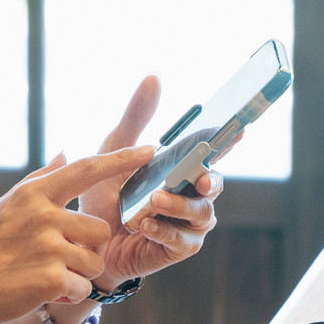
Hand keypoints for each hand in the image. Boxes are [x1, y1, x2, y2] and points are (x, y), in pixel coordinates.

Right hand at [0, 145, 155, 323]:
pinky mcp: (50, 279)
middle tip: (54, 259)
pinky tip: (39, 291)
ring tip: (43, 275)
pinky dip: (67, 295)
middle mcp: (43, 215)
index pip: (87, 169)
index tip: (151, 149)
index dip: (122, 159)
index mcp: (33, 194)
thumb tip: (65, 152)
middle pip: (99, 229)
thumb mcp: (4, 207)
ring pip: (95, 261)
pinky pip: (83, 288)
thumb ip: (40, 180)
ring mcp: (47, 246)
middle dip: (86, 249)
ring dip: (77, 274)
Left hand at [79, 76, 224, 285]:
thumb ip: (135, 117)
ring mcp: (189, 222)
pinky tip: (146, 225)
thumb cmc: (105, 195)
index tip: (236, 131)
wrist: (87, 242)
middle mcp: (192, 194)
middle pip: (215, 183)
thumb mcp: (114, 151)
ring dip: (178, 205)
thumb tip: (154, 77)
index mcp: (181, 168)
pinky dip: (164, 230)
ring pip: (200, 212)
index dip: (226, 141)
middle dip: (210, 179)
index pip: (211, 152)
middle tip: (200, 178)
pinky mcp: (179, 247)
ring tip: (154, 201)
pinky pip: (181, 239)